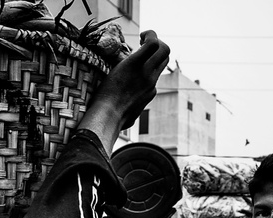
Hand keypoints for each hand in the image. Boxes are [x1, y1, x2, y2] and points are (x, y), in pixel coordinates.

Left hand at [78, 31, 170, 153]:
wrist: (107, 117)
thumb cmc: (111, 122)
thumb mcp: (124, 122)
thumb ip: (128, 118)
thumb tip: (124, 127)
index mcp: (148, 94)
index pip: (156, 76)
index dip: (149, 67)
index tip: (138, 64)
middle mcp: (151, 83)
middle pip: (165, 60)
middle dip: (158, 49)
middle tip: (142, 45)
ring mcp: (146, 74)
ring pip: (165, 50)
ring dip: (156, 39)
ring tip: (143, 37)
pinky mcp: (136, 64)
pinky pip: (153, 43)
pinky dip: (151, 35)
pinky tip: (142, 35)